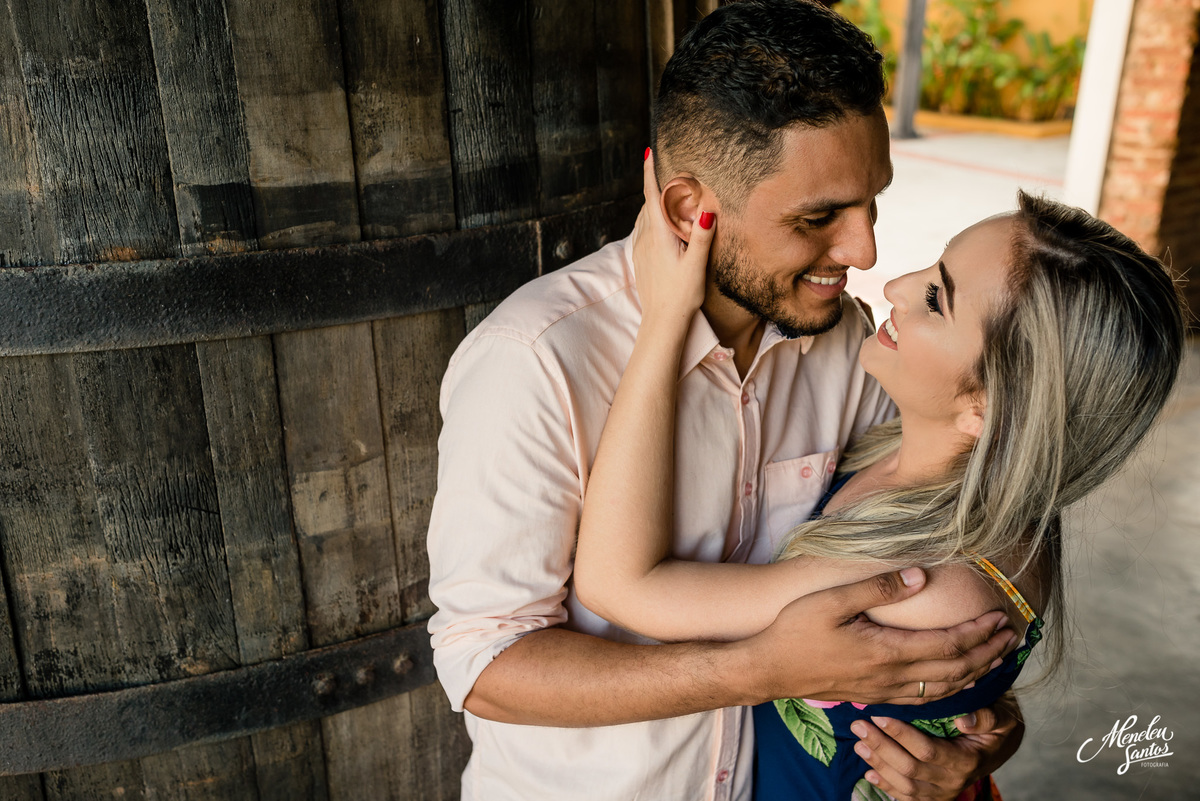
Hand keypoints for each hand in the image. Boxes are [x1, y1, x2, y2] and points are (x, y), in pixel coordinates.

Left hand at [631, 150, 711, 327]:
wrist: (662, 322)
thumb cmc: (681, 295)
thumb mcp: (696, 265)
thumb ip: (701, 236)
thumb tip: (706, 209)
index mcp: (658, 236)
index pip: (652, 196)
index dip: (650, 173)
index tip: (647, 152)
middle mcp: (645, 238)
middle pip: (648, 203)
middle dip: (658, 186)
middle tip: (673, 174)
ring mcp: (640, 249)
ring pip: (645, 216)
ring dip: (655, 203)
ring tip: (670, 196)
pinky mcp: (640, 259)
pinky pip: (644, 230)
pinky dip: (652, 219)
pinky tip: (664, 224)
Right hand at [743, 568, 1013, 704]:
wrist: (768, 670)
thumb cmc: (795, 632)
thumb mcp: (832, 601)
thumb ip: (877, 588)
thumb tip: (920, 576)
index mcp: (887, 652)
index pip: (948, 646)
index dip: (978, 634)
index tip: (999, 618)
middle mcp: (892, 677)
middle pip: (955, 671)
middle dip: (987, 654)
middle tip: (1011, 637)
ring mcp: (884, 691)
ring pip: (944, 690)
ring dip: (975, 674)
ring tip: (996, 659)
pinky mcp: (874, 696)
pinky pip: (925, 699)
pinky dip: (951, 689)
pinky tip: (956, 681)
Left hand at [850, 695, 1024, 799]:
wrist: (1001, 746)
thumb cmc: (998, 724)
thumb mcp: (1002, 715)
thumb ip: (987, 717)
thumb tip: (963, 720)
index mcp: (967, 761)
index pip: (927, 751)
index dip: (901, 735)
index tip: (879, 715)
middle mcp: (954, 781)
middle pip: (910, 769)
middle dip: (881, 747)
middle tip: (858, 725)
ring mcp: (943, 792)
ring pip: (905, 785)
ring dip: (879, 764)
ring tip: (859, 743)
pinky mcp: (934, 796)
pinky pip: (908, 798)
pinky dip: (887, 786)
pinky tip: (869, 772)